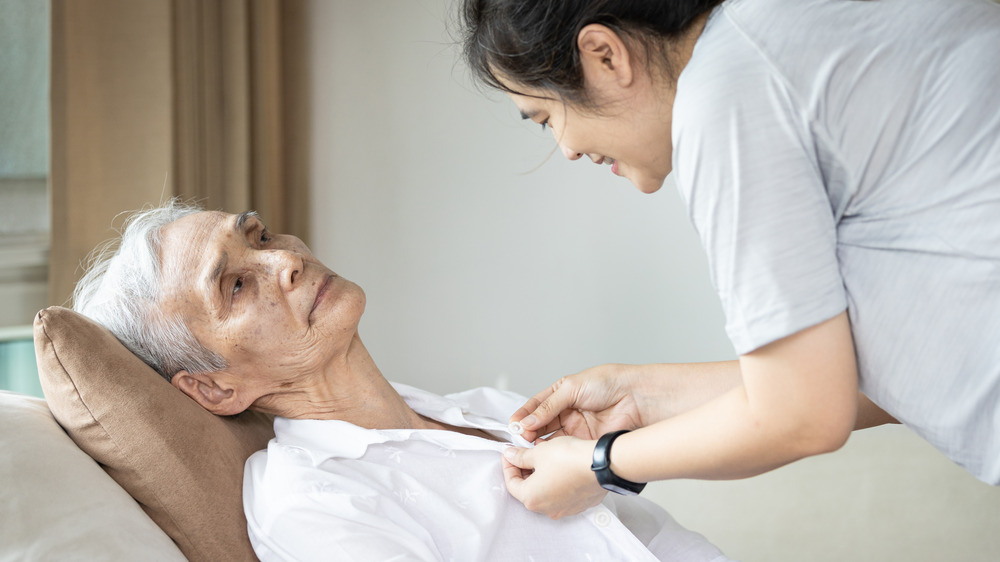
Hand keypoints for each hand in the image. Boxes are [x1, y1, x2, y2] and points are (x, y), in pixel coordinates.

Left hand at [501, 437, 605, 518]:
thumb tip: (511, 455)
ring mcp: (565, 508)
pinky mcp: (580, 504)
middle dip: (525, 470)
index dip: (508, 466)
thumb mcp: (538, 452)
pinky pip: (563, 493)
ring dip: (542, 475)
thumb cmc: (569, 459)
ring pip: (546, 491)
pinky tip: (561, 465)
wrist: (601, 463)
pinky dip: (558, 480)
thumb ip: (520, 456)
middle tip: (525, 453)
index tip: (510, 454)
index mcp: (531, 498)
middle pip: (528, 489)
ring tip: (545, 456)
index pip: (511, 483)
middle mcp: (547, 509)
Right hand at [511, 364, 643, 442]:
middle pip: (539, 425)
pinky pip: (565, 450)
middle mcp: (566, 412)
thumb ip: (548, 406)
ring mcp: (575, 429)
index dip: (523, 416)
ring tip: (529, 446)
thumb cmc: (608, 383)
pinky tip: (546, 453)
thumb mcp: (571, 388)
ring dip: (538, 444)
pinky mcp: (585, 443)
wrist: (636, 397)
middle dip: (527, 431)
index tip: (512, 426)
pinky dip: (554, 453)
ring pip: (550, 439)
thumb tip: (526, 422)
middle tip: (519, 438)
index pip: (535, 407)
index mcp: (560, 394)